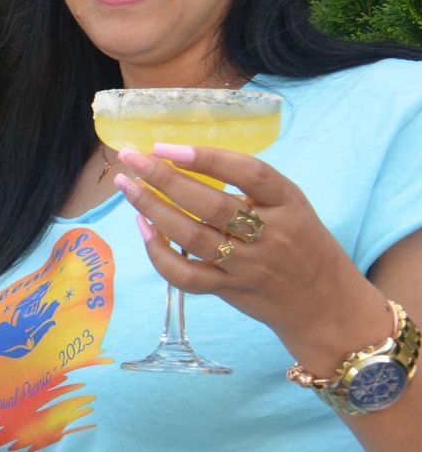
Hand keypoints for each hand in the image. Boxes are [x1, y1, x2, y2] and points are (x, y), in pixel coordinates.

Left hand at [115, 145, 376, 342]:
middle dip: (164, 178)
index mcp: (290, 203)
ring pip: (192, 237)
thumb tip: (187, 162)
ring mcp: (249, 265)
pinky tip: (144, 229)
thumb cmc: (303, 245)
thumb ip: (252, 189)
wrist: (325, 304)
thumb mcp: (292, 207)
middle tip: (132, 159)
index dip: (207, 157)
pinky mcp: (230, 290)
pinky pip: (187, 275)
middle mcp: (271, 234)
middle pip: (211, 204)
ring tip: (127, 186)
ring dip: (153, 209)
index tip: (167, 146)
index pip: (250, 172)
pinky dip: (159, 252)